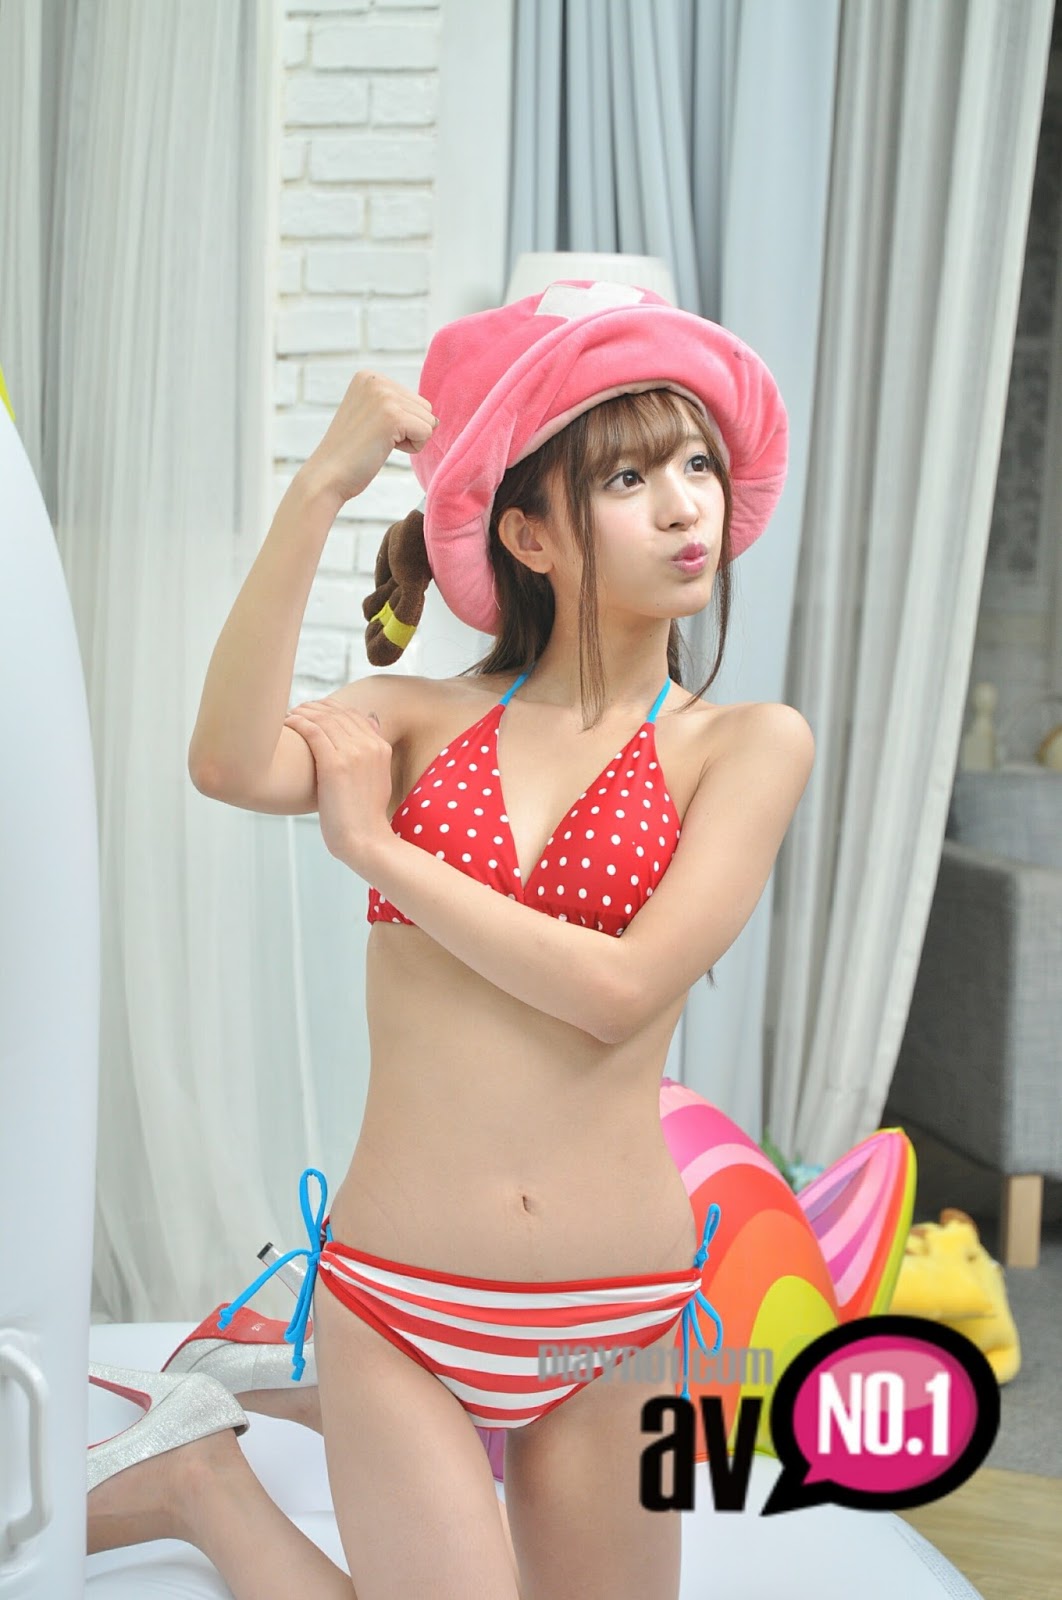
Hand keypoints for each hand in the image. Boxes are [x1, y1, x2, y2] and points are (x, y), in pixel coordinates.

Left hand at [283, 697, 393, 868]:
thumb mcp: (377, 779)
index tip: (312, 711)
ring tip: (287, 717)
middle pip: (337, 712)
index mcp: (381, 747)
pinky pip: (313, 731)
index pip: (352, 713)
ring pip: (324, 719)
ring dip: (302, 712)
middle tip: (295, 711)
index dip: (329, 708)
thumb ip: (371, 752)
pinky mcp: (335, 764)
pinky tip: (288, 725)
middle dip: (313, 707)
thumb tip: (371, 720)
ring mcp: (354, 753)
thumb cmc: (363, 816)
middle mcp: (370, 745)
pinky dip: (298, 723)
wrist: (365, 840)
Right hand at [306, 370, 437, 505]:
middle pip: (425, 407)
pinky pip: (427, 433)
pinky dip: (413, 448)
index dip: (400, 423)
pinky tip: (385, 449)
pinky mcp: (393, 416)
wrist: (327, 476)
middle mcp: (376, 381)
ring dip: (410, 439)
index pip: (414, 399)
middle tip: (376, 440)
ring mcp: (384, 397)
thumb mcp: (371, 416)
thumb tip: (437, 420)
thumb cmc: (351, 454)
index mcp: (369, 377)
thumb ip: (396, 407)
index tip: (372, 431)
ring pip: (428, 420)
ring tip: (379, 444)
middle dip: (408, 430)